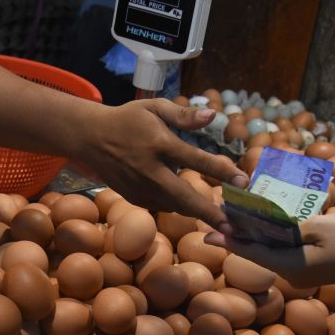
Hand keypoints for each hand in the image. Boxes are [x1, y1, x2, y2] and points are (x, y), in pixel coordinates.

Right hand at [71, 99, 247, 226]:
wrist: (90, 138)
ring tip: (220, 215)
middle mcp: (150, 170)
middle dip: (210, 213)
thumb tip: (212, 116)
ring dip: (196, 210)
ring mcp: (140, 188)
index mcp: (159, 144)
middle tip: (234, 226)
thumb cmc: (128, 119)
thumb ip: (185, 114)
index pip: (196, 160)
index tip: (243, 182)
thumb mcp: (155, 108)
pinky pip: (162, 205)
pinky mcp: (134, 197)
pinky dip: (177, 205)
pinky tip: (189, 202)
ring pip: (175, 205)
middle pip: (185, 197)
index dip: (222, 171)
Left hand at [204, 211, 334, 287]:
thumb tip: (267, 226)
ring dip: (256, 231)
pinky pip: (287, 249)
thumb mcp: (322, 227)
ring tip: (237, 211)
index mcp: (290, 266)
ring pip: (272, 248)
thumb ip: (291, 227)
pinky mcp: (312, 266)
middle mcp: (291, 273)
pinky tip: (267, 219)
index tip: (207, 232)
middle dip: (240, 230)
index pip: (252, 251)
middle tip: (219, 209)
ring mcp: (302, 271)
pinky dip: (275, 234)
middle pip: (259, 249)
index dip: (229, 239)